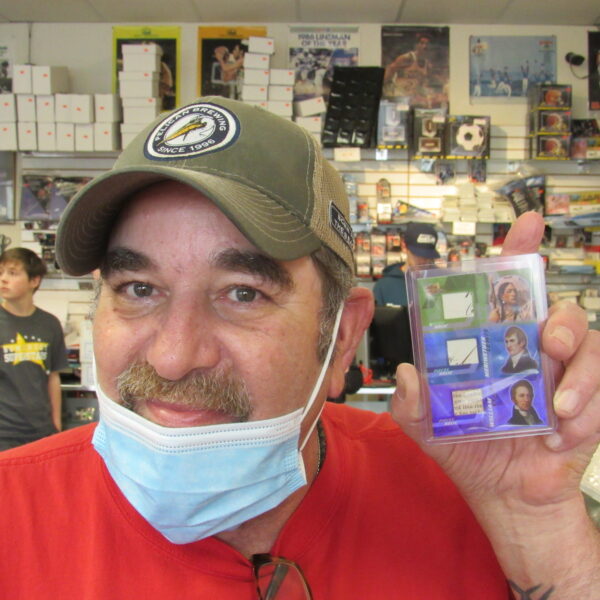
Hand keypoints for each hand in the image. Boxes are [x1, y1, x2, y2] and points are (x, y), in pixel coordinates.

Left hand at [390, 211, 599, 507]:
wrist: (504, 495)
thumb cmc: (468, 449)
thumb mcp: (426, 426)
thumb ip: (410, 403)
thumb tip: (410, 374)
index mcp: (492, 344)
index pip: (507, 291)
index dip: (518, 255)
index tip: (526, 226)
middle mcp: (531, 349)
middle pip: (557, 309)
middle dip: (559, 320)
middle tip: (548, 342)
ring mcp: (564, 372)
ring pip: (589, 343)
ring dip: (579, 372)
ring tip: (556, 406)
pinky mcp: (590, 400)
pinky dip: (586, 411)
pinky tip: (557, 434)